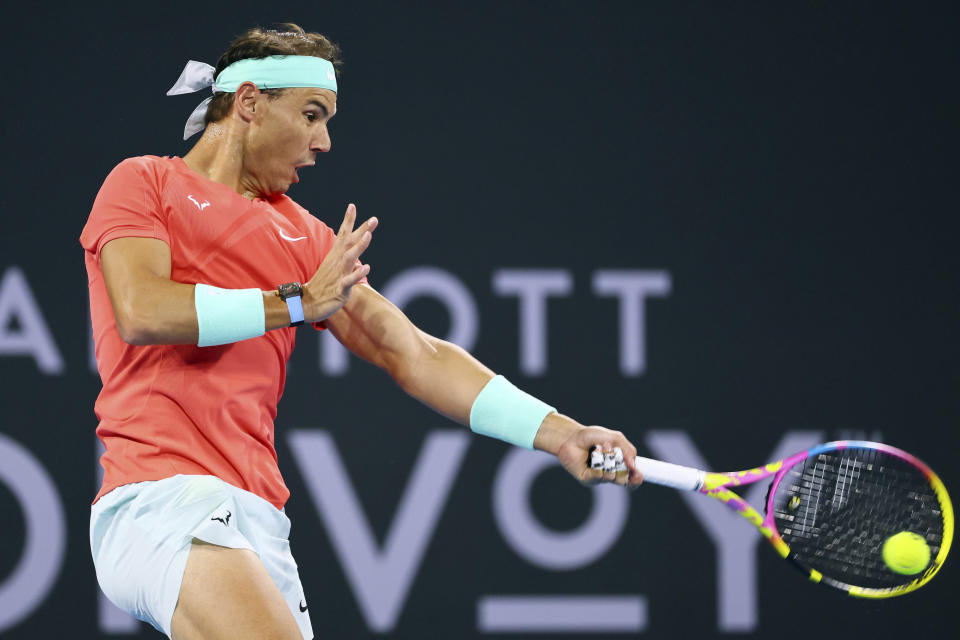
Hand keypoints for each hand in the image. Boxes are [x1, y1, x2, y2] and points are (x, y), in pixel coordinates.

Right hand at [302, 204, 376, 322]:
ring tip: (369, 236)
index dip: (348, 221)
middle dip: (362, 230)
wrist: (308, 303)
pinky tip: (366, 267)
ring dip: (359, 247)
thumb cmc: (323, 285)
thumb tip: (356, 257)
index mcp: (336, 256)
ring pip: (350, 258)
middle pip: (350, 242)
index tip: (352, 206)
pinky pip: (349, 280)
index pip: (343, 235)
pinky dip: (357, 274)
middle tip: (374, 219)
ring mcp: (338, 274)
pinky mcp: (340, 288)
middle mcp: (337, 262)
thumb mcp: (335, 269)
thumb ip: (347, 260)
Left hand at [555, 425, 642, 487]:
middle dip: (622, 467)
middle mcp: (610, 473)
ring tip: (599, 448)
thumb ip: (628, 449)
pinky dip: (598, 465)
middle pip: (623, 480)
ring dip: (608, 460)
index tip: (637, 473)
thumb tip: (634, 466)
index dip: (637, 478)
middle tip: (615, 454)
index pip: (632, 478)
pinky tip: (593, 455)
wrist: (571, 436)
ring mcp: (598, 477)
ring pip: (611, 476)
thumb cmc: (592, 436)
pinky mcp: (587, 479)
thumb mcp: (615, 438)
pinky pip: (598, 477)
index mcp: (619, 465)